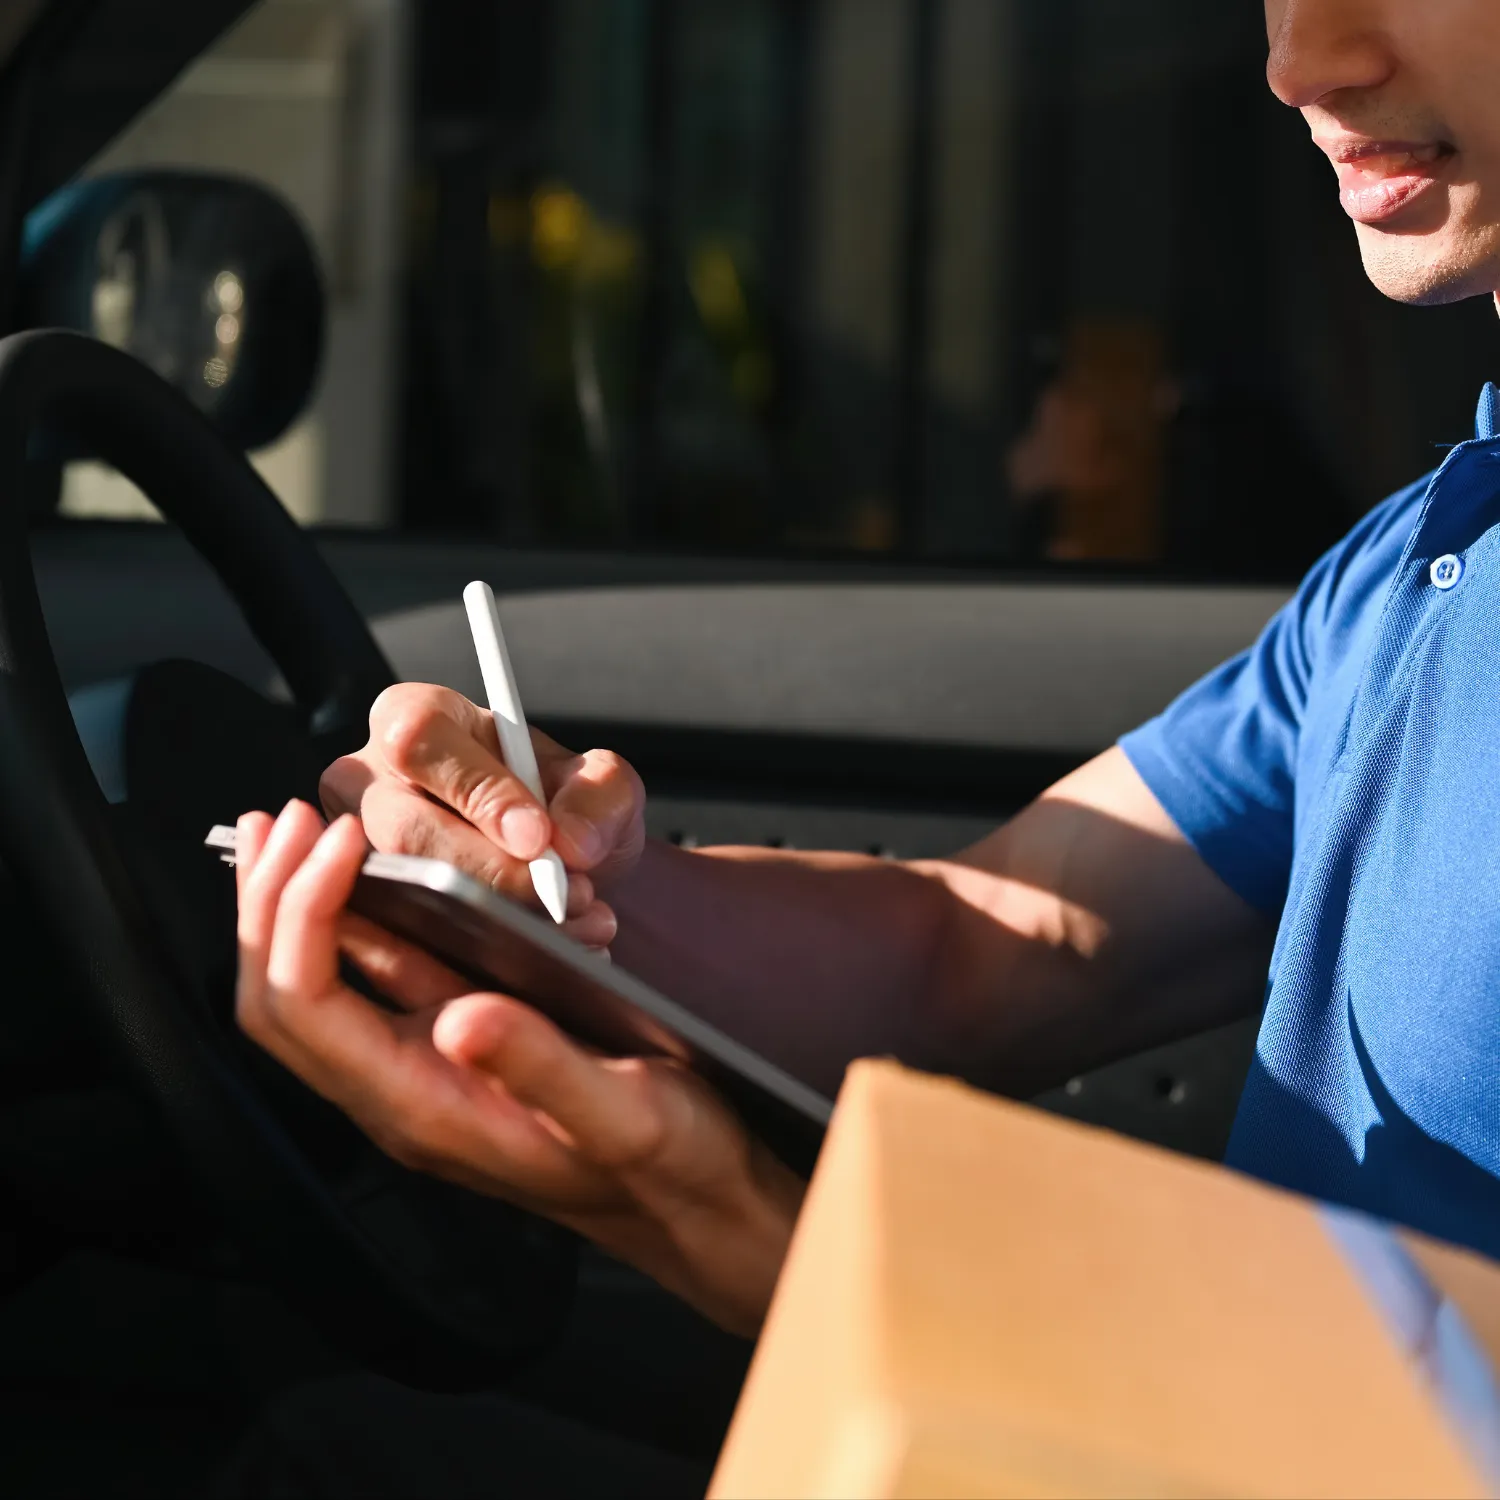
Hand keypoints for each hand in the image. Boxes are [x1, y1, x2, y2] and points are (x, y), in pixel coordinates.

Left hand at [234, 800, 803, 1335]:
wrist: (700, 1197)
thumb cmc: (670, 1163)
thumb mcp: (627, 1113)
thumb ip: (542, 1071)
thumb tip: (462, 1020)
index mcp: (425, 1111)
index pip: (309, 1007)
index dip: (303, 913)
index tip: (338, 839)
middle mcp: (404, 1092)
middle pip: (284, 996)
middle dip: (267, 902)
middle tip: (286, 818)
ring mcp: (424, 1067)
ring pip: (317, 984)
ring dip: (290, 904)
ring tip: (288, 831)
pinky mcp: (454, 1046)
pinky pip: (371, 979)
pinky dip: (346, 917)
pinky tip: (357, 873)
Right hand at [320, 684, 645, 950]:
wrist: (551, 864)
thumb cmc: (555, 805)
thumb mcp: (598, 784)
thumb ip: (598, 795)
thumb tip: (570, 841)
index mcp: (413, 718)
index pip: (420, 739)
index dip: (480, 792)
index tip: (539, 837)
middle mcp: (365, 779)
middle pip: (403, 829)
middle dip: (492, 874)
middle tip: (565, 896)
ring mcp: (352, 848)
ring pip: (405, 890)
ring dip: (495, 919)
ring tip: (572, 926)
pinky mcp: (363, 907)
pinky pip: (408, 940)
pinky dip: (482, 956)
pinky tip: (545, 955)